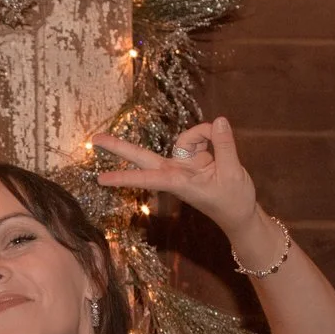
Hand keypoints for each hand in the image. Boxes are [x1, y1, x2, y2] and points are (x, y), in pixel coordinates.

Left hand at [93, 117, 258, 239]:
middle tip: (94, 139)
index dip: (124, 178)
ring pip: (186, 138)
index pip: (145, 178)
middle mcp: (175, 172)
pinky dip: (211, 137)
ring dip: (204, 136)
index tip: (100, 180)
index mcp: (178, 183)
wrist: (240, 213)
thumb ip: (224, 145)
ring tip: (220, 152)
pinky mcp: (192, 159)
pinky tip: (219, 145)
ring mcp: (182, 164)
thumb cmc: (234, 200)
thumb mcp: (233, 172)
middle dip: (119, 148)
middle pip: (142, 156)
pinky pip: (199, 137)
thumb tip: (218, 120)